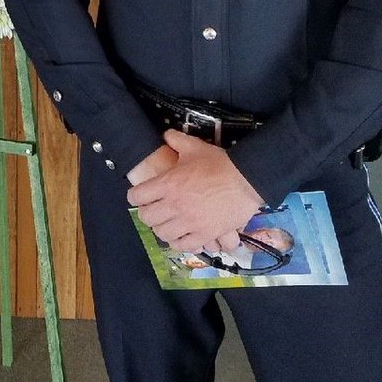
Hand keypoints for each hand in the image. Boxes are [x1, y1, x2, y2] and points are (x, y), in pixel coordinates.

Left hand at [126, 129, 261, 251]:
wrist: (245, 180)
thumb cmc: (218, 163)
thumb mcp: (194, 146)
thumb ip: (176, 139)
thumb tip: (165, 135)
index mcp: (168, 184)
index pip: (138, 196)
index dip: (135, 196)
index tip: (138, 196)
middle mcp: (174, 206)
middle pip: (147, 217)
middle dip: (146, 213)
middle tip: (152, 209)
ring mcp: (189, 222)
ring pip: (162, 234)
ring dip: (161, 228)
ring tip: (166, 223)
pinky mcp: (205, 235)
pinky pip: (184, 246)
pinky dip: (178, 242)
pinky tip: (180, 236)